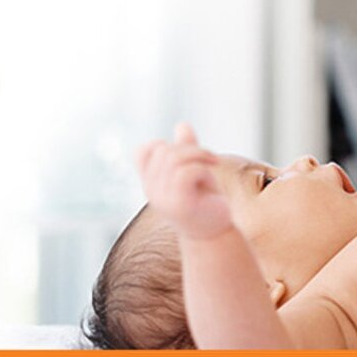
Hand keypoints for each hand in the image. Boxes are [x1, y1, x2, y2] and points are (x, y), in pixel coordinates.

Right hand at [137, 123, 232, 239]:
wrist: (214, 232)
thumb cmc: (204, 199)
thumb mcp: (194, 169)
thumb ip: (186, 148)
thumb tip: (181, 125)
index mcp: (151, 181)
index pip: (142, 151)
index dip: (164, 145)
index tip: (186, 155)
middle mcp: (151, 190)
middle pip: (165, 150)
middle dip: (192, 149)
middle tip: (209, 162)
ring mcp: (162, 198)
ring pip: (175, 157)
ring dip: (200, 156)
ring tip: (212, 166)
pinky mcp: (178, 205)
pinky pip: (186, 172)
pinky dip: (202, 168)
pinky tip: (212, 175)